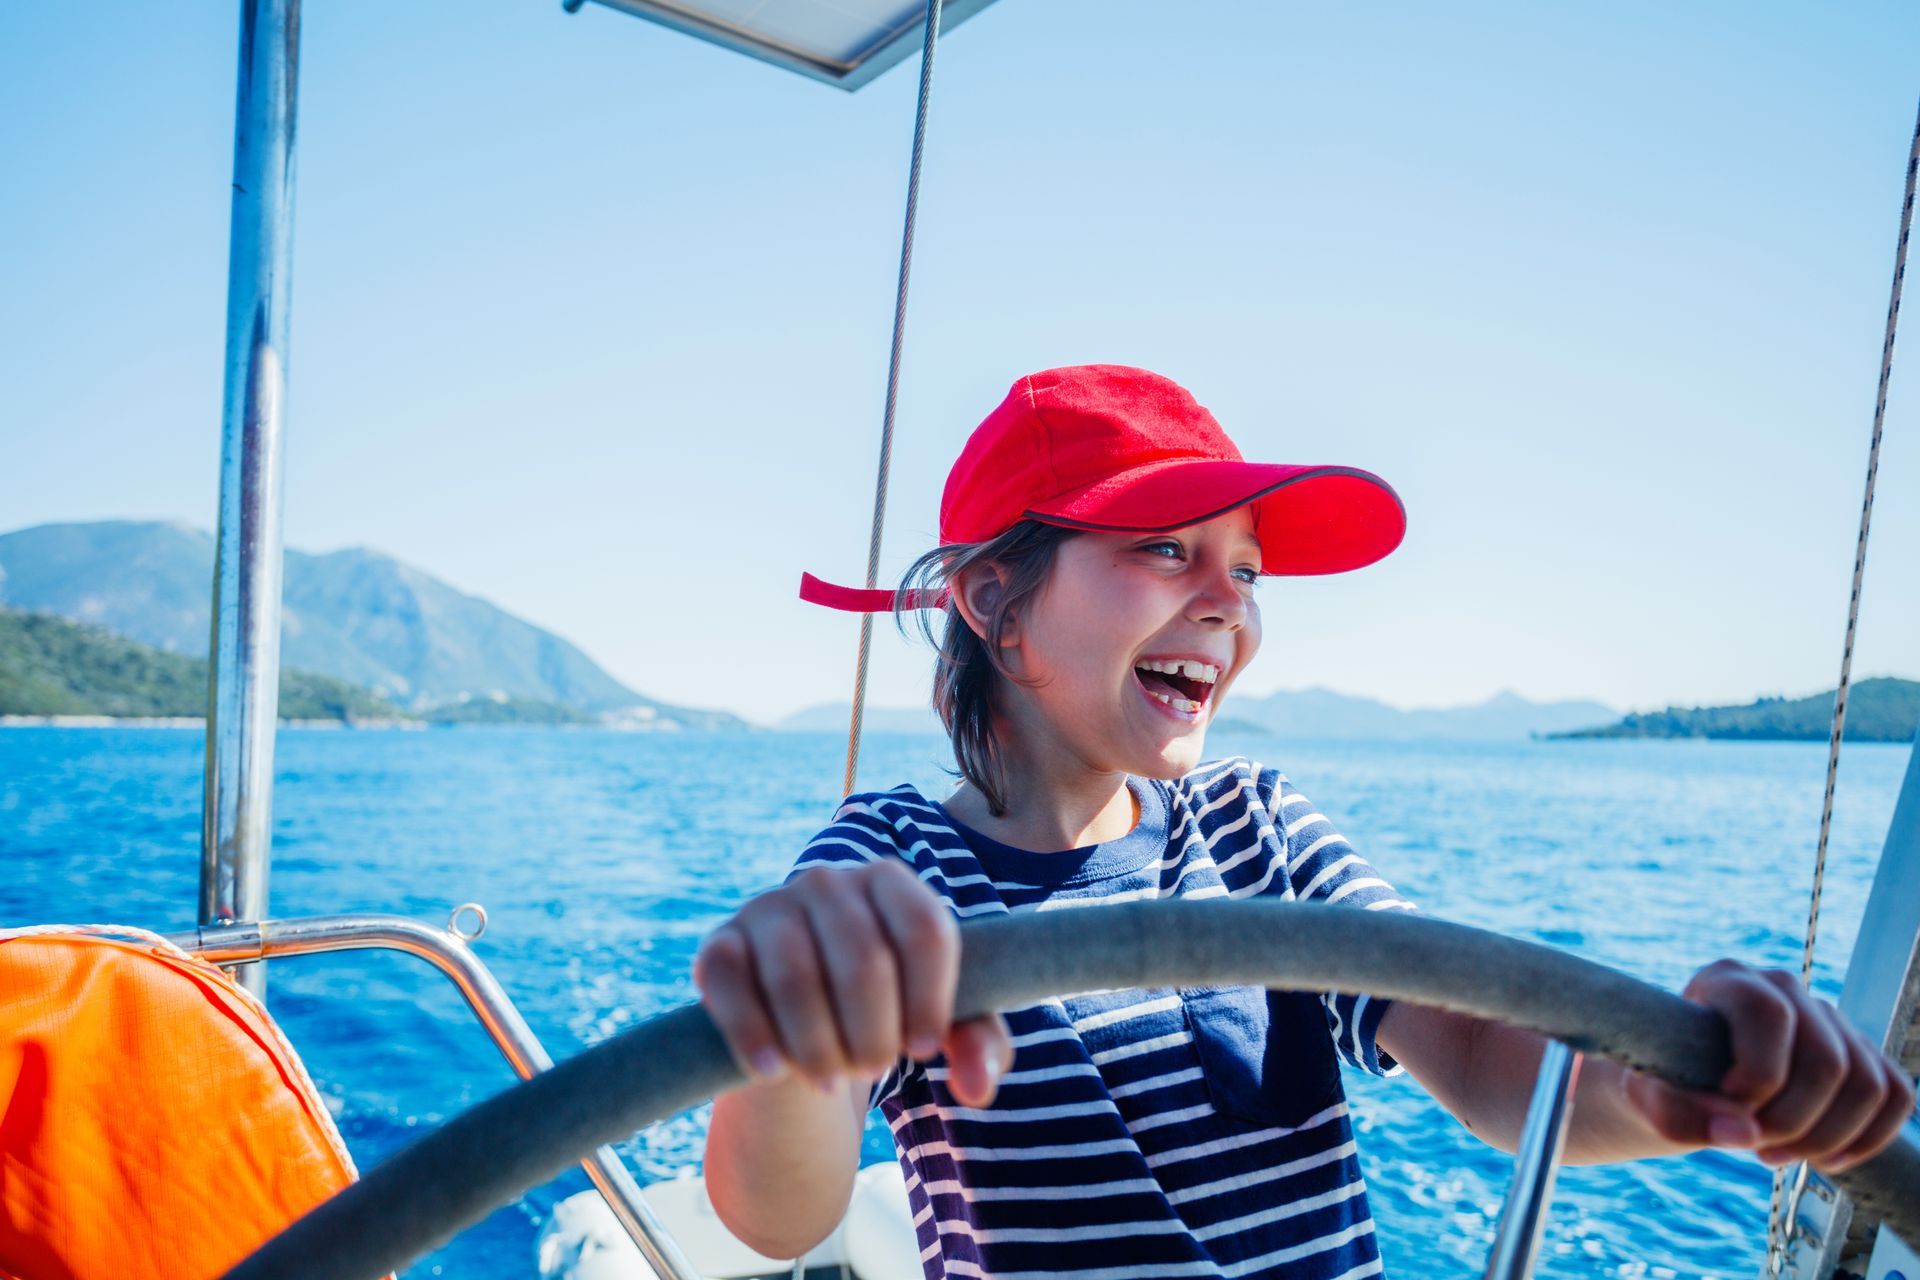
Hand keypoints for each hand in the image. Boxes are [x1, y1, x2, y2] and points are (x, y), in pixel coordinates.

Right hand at [694, 859, 1013, 1106]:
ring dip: (817, 1044)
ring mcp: (768, 908)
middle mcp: (828, 882)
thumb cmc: (885, 1013)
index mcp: (890, 882)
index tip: (925, 1049)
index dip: (931, 999)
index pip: (925, 930)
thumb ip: (978, 1047)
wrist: (799, 1026)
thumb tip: (975, 1085)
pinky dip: (752, 1033)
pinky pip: (731, 985)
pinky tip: (772, 1069)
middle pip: (864, 960)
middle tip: (873, 1070)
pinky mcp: (719, 946)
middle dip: (873, 1034)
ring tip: (830, 1079)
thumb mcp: (938, 1025)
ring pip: (796, 977)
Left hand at [1624, 959, 1913, 1171]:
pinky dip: (1868, 1138)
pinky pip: (1895, 1095)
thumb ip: (1682, 1116)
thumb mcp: (1651, 1101)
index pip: (1768, 1014)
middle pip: (1827, 1061)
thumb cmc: (1664, 1087)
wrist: (1683, 1088)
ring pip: (1867, 1084)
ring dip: (1827, 1138)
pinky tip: (1825, 1161)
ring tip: (1776, 1155)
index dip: (1757, 1075)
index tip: (1728, 1110)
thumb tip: (1743, 1134)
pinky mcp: (1858, 1052)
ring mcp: (1827, 1017)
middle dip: (1793, 1122)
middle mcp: (1784, 988)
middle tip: (1755, 1150)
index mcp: (1728, 980)